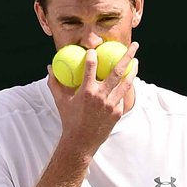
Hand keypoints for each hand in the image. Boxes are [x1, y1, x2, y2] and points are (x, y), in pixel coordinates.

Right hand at [47, 42, 138, 157]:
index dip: (92, 55)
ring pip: (126, 83)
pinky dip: (126, 87)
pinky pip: (123, 96)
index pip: (91, 66)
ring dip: (133, 70)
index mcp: (86, 91)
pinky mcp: (118, 112)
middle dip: (127, 56)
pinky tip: (128, 80)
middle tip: (133, 45)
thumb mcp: (60, 100)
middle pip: (117, 71)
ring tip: (136, 60)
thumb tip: (49, 67)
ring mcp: (111, 104)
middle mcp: (101, 96)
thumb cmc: (68, 119)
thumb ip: (54, 83)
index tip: (93, 50)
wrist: (81, 141)